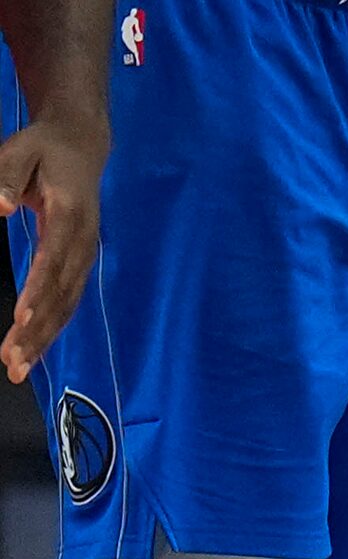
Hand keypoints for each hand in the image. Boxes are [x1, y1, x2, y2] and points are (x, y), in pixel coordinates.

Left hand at [0, 108, 101, 382]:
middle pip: (61, 296)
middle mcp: (82, 245)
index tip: (22, 320)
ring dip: (44, 339)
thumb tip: (1, 206)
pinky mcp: (79, 263)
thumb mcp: (19, 151)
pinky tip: (34, 347)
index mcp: (69, 218)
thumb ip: (6, 176)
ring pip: (66, 306)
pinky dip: (52, 327)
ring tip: (18, 367)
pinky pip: (67, 301)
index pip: (53, 263)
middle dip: (38, 333)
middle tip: (13, 364)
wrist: (80, 146)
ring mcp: (84, 257)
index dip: (39, 293)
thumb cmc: (43, 148)